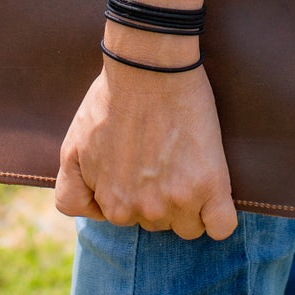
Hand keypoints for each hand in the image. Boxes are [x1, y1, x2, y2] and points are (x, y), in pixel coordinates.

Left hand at [55, 57, 237, 240]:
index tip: (142, 167)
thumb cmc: (111, 99)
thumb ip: (72, 192)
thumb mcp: (72, 149)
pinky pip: (222, 226)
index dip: (136, 194)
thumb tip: (95, 213)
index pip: (130, 222)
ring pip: (189, 224)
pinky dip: (219, 216)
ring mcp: (177, 200)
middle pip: (160, 223)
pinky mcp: (210, 185)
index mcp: (113, 205)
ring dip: (190, 202)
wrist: (147, 68)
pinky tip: (213, 192)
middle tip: (163, 156)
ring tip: (185, 161)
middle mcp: (143, 210)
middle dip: (161, 197)